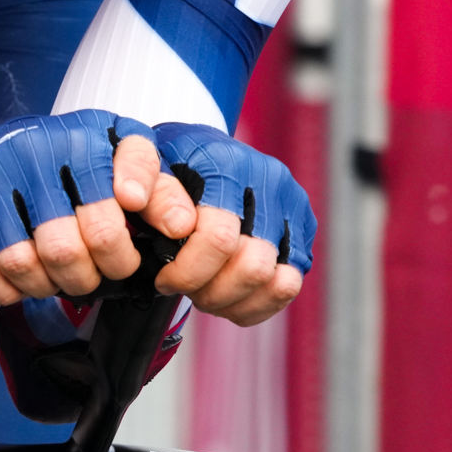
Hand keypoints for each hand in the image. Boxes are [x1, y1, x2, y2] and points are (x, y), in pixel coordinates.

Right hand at [0, 112, 197, 304]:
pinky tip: (24, 281)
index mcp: (88, 133)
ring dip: (48, 285)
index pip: (122, 181)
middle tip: (99, 276)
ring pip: (25, 261)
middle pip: (71, 244)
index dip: (130, 225)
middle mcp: (39, 147)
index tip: (127, 247)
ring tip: (63, 278)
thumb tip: (181, 228)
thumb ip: (160, 190)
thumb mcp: (123, 161)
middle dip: (92, 275)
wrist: (5, 145)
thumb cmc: (76, 161)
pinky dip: (6, 288)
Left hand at [151, 123, 316, 325]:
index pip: (219, 237)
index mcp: (229, 164)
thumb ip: (154, 192)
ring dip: (232, 299)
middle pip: (252, 266)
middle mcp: (269, 181)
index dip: (187, 272)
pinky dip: (255, 303)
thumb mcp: (148, 169)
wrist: (202, 149)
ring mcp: (291, 206)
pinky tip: (228, 295)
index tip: (163, 279)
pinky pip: (288, 286)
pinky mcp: (302, 230)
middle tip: (186, 288)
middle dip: (211, 291)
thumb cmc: (171, 163)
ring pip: (274, 281)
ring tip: (205, 291)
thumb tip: (177, 227)